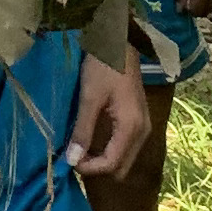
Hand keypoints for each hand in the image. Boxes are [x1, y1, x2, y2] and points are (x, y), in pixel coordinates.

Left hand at [71, 47, 150, 180]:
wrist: (120, 42)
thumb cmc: (104, 66)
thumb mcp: (89, 98)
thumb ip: (82, 131)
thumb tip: (71, 160)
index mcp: (131, 128)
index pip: (111, 164)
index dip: (88, 168)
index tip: (68, 159)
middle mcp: (142, 132)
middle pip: (120, 167)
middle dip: (97, 167)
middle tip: (74, 154)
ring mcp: (143, 127)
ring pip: (124, 159)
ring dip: (103, 159)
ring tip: (80, 147)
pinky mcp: (138, 121)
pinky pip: (125, 146)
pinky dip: (109, 149)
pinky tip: (92, 138)